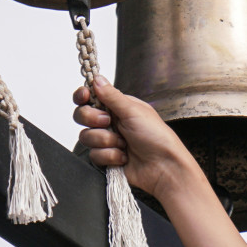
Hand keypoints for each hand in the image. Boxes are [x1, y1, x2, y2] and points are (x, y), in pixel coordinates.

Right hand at [73, 78, 196, 201]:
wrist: (164, 168)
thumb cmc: (157, 137)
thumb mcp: (134, 111)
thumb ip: (112, 96)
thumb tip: (96, 78)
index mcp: (118, 107)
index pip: (91, 97)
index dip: (83, 96)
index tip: (84, 97)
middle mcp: (111, 123)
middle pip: (82, 115)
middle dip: (92, 119)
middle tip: (108, 122)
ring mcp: (108, 141)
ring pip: (86, 137)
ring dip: (105, 141)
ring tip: (124, 144)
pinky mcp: (107, 159)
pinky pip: (94, 155)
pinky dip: (110, 156)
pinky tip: (124, 157)